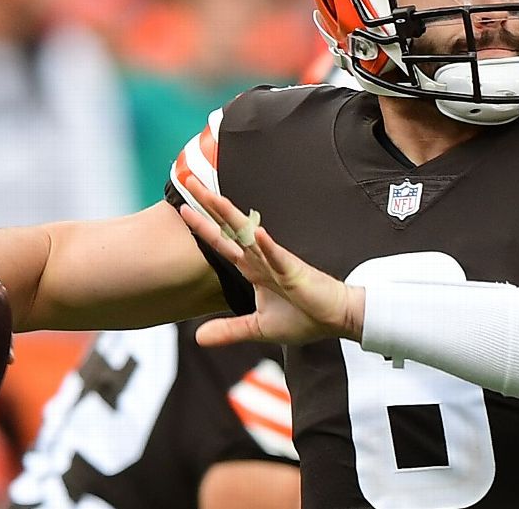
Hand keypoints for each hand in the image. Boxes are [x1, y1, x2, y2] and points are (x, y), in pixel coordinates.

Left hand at [178, 178, 363, 346]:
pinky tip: (258, 233)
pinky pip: (279, 258)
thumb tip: (198, 338)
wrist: (336, 318)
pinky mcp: (295, 272)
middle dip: (210, 205)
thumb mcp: (259, 328)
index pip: (223, 243)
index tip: (182, 208)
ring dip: (233, 218)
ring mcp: (277, 262)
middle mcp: (261, 260)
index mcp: (253, 269)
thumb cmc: (304, 318)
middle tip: (189, 180)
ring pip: (250, 236)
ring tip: (215, 199)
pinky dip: (268, 247)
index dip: (203, 226)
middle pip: (230, 228)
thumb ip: (229, 330)